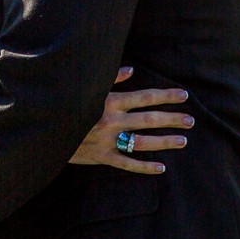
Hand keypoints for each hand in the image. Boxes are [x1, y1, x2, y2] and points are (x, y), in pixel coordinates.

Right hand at [69, 67, 192, 174]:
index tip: (184, 96)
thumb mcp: (88, 88)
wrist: (48, 130)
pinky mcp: (101, 156)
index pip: (145, 97)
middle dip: (172, 119)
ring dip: (164, 141)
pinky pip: (127, 164)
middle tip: (191, 121)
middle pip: (149, 119)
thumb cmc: (69, 105)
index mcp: (111, 102)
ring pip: (142, 142)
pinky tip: (161, 168)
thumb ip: (111, 79)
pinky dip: (144, 167)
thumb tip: (132, 70)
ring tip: (183, 140)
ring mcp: (108, 140)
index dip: (166, 96)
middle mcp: (112, 121)